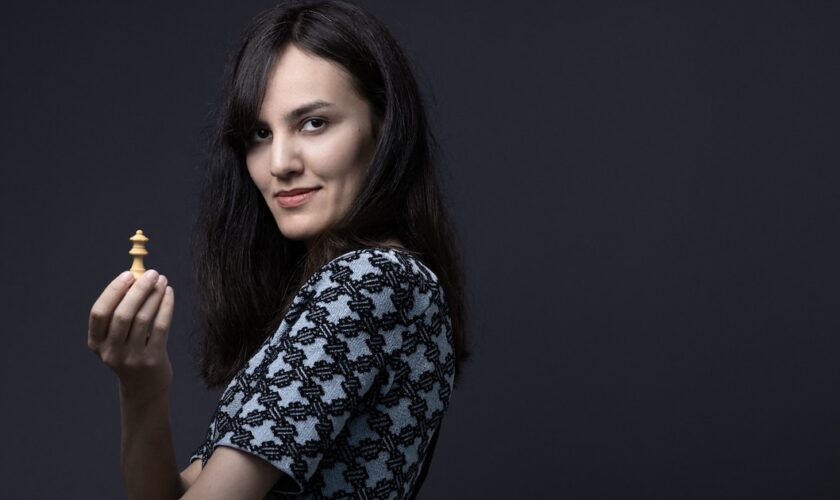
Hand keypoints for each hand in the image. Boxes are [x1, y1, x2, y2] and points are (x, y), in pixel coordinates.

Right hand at [88, 269, 174, 402]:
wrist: (144, 387)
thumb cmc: (130, 352)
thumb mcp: (117, 337)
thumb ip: (121, 311)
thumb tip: (136, 276)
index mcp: (96, 343)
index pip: (99, 313)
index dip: (113, 292)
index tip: (128, 274)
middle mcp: (110, 352)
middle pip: (122, 314)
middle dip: (138, 290)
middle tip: (152, 273)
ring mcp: (131, 357)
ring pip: (142, 318)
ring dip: (154, 295)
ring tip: (162, 281)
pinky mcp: (152, 359)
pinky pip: (160, 326)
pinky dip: (165, 306)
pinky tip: (169, 294)